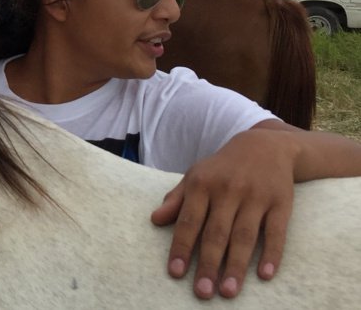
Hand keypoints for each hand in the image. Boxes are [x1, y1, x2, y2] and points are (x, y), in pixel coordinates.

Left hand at [150, 129, 293, 298]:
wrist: (265, 145)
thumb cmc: (222, 168)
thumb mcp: (196, 176)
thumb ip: (176, 199)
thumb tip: (155, 220)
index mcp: (202, 185)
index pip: (189, 221)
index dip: (181, 247)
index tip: (175, 273)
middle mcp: (228, 190)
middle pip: (216, 233)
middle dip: (208, 264)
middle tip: (202, 292)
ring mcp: (256, 196)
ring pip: (245, 236)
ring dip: (236, 266)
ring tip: (229, 292)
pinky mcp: (281, 202)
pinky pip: (276, 231)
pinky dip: (272, 253)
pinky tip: (265, 275)